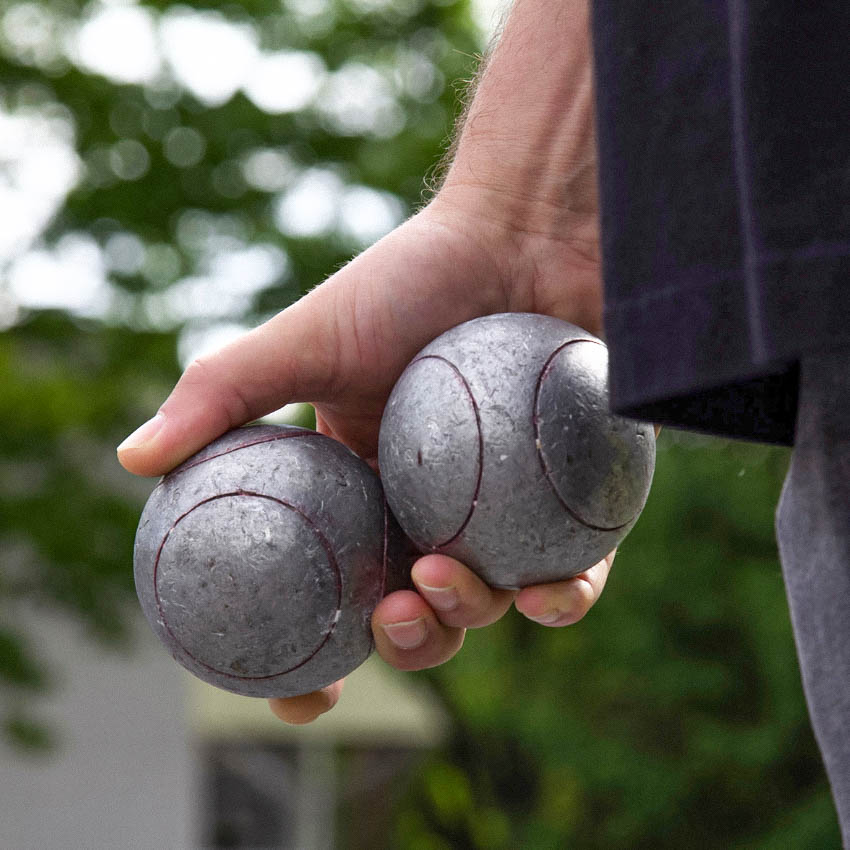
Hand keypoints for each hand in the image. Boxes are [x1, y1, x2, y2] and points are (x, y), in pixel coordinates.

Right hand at [119, 0, 605, 724]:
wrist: (519, 233)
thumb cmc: (412, 281)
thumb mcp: (307, 336)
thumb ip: (222, 394)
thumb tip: (131, 459)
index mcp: (361, 490)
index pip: (329, 591)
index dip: (311, 662)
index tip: (302, 701)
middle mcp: (431, 507)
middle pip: (412, 613)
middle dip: (401, 645)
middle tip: (388, 622)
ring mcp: (504, 507)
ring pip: (489, 603)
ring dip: (467, 619)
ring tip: (444, 579)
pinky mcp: (575, 499)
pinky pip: (573, 572)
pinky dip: (564, 598)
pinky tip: (550, 591)